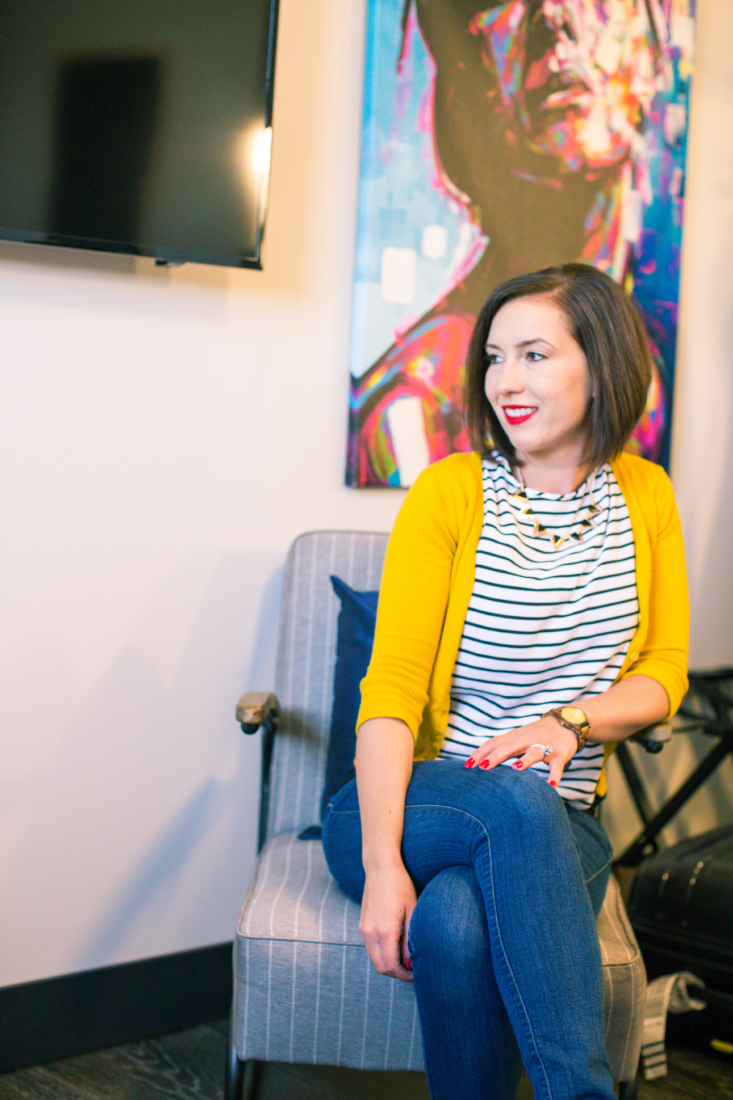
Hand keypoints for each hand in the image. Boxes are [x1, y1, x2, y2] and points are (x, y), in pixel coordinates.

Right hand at [359, 862, 416, 981]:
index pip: (391, 966)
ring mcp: (363, 928)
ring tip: (405, 957)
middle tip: (411, 969)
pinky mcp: (362, 924)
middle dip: (396, 973)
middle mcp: (370, 932)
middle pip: (380, 967)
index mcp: (384, 930)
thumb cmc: (400, 885)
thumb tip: (410, 962)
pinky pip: (370, 947)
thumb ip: (410, 939)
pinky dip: (381, 953)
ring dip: (388, 963)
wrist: (380, 867)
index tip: (416, 973)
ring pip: (374, 959)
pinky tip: (395, 945)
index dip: (404, 975)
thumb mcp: (412, 910)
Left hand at [465, 716, 577, 786]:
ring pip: (533, 752)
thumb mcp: (518, 738)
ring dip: (525, 760)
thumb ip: (502, 748)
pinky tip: (551, 786)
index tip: (467, 765)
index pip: (494, 743)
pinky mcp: (559, 754)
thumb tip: (479, 763)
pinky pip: (556, 766)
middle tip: (482, 766)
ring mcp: (544, 746)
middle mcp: (527, 739)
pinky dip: (554, 776)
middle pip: (509, 746)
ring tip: (515, 768)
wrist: (567, 723)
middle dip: (495, 756)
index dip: (480, 753)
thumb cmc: (536, 735)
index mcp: (514, 737)